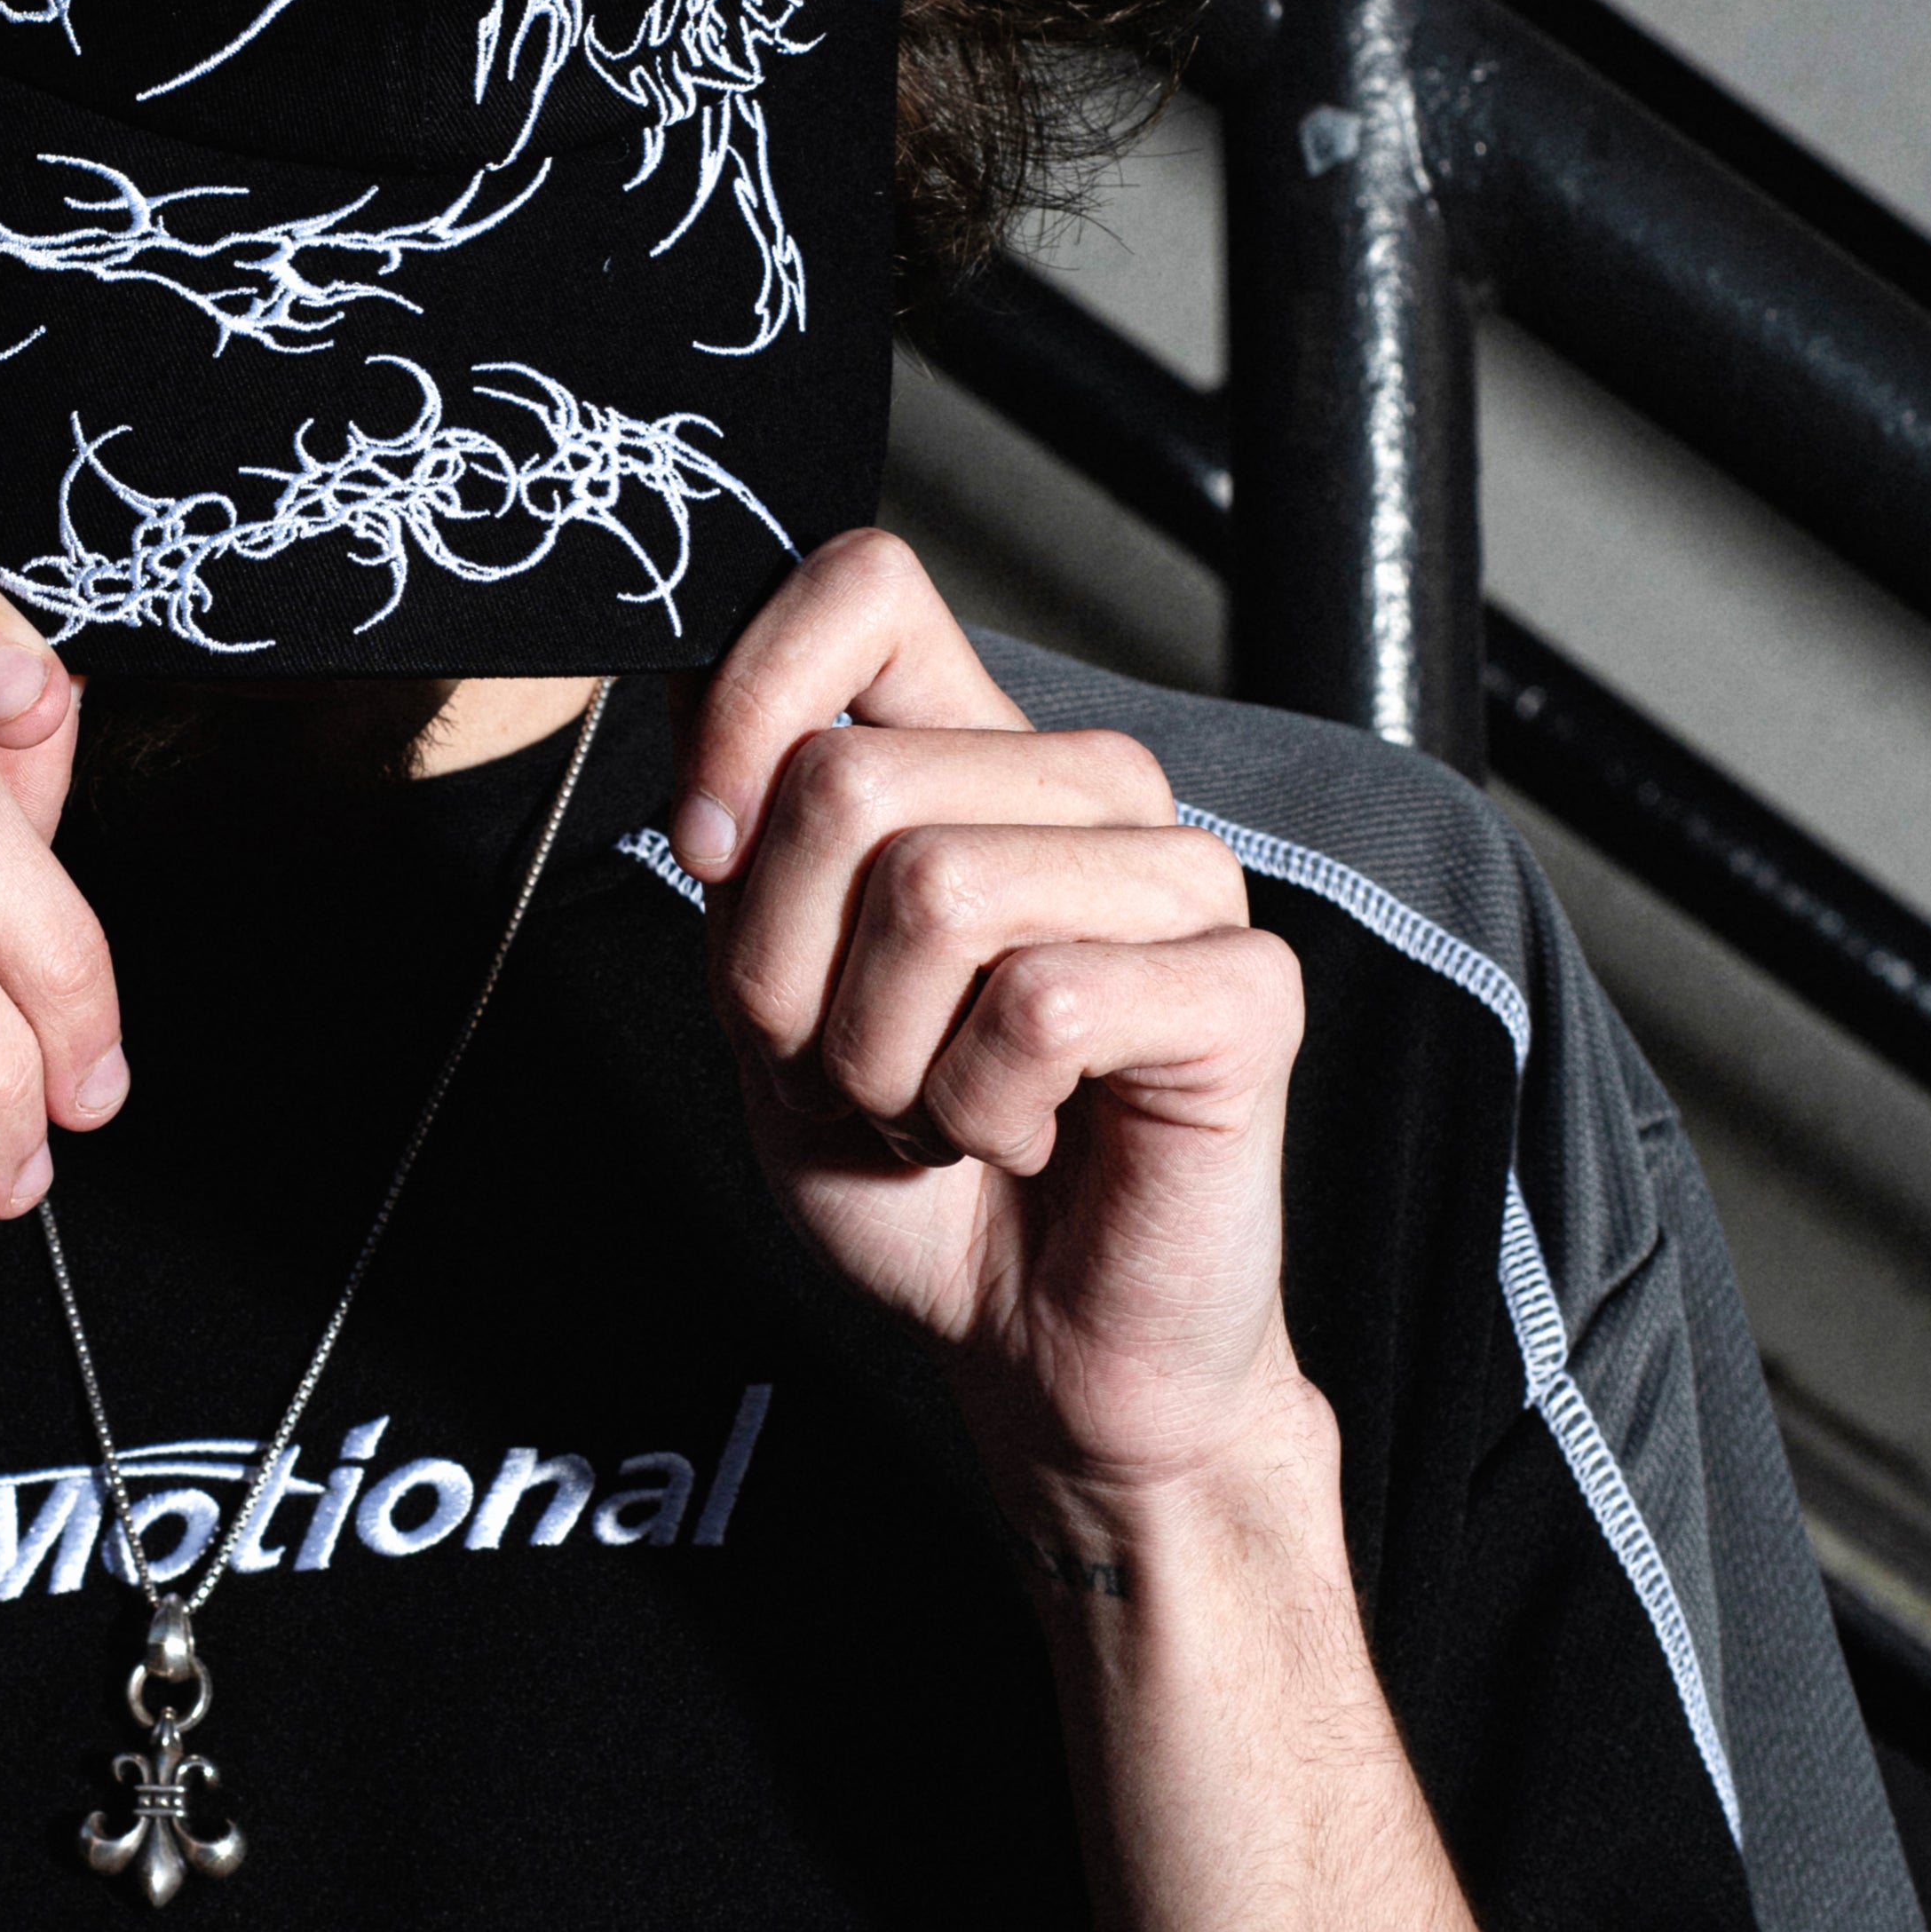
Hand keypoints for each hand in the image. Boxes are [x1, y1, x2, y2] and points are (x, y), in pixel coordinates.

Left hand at [671, 530, 1308, 1537]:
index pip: (865, 583)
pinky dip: (982, 1106)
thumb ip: (738, 847)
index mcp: (967, 757)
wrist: (1034, 1348)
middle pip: (849, 777)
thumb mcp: (767, 996)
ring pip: (934, 889)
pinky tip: (1026, 1135)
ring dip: (881, 1055)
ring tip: (939, 1106)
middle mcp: (1082, 788)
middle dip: (790, 974)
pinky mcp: (1244, 984)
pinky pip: (1039, 1001)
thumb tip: (686, 702)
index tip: (707, 844)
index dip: (750, 696)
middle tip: (853, 1067)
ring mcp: (1178, 876)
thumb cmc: (914, 1172)